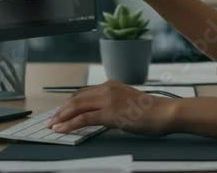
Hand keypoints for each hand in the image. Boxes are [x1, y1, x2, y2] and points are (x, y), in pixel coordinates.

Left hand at [46, 80, 177, 135]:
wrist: (164, 112)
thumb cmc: (152, 111)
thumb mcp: (130, 103)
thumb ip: (115, 105)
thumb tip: (103, 116)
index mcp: (112, 85)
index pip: (84, 93)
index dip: (70, 103)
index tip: (61, 111)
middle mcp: (107, 89)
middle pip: (77, 99)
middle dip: (62, 110)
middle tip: (52, 119)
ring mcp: (107, 100)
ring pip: (77, 107)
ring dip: (62, 117)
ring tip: (52, 125)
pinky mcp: (109, 113)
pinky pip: (83, 118)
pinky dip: (70, 124)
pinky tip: (62, 129)